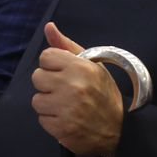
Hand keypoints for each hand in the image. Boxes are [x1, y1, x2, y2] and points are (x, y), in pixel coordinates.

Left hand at [30, 22, 123, 156]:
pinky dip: (52, 120)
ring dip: (49, 104)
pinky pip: (42, 119)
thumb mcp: (92, 65)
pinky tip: (67, 119)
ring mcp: (67, 108)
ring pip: (37, 100)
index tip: (63, 73)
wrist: (119, 129)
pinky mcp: (62, 128)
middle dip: (48, 84)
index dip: (53, 65)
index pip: (46, 56)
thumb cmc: (104, 94)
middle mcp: (73, 86)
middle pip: (37, 77)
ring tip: (66, 106)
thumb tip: (49, 27)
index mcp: (81, 67)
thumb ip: (66, 46)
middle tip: (65, 90)